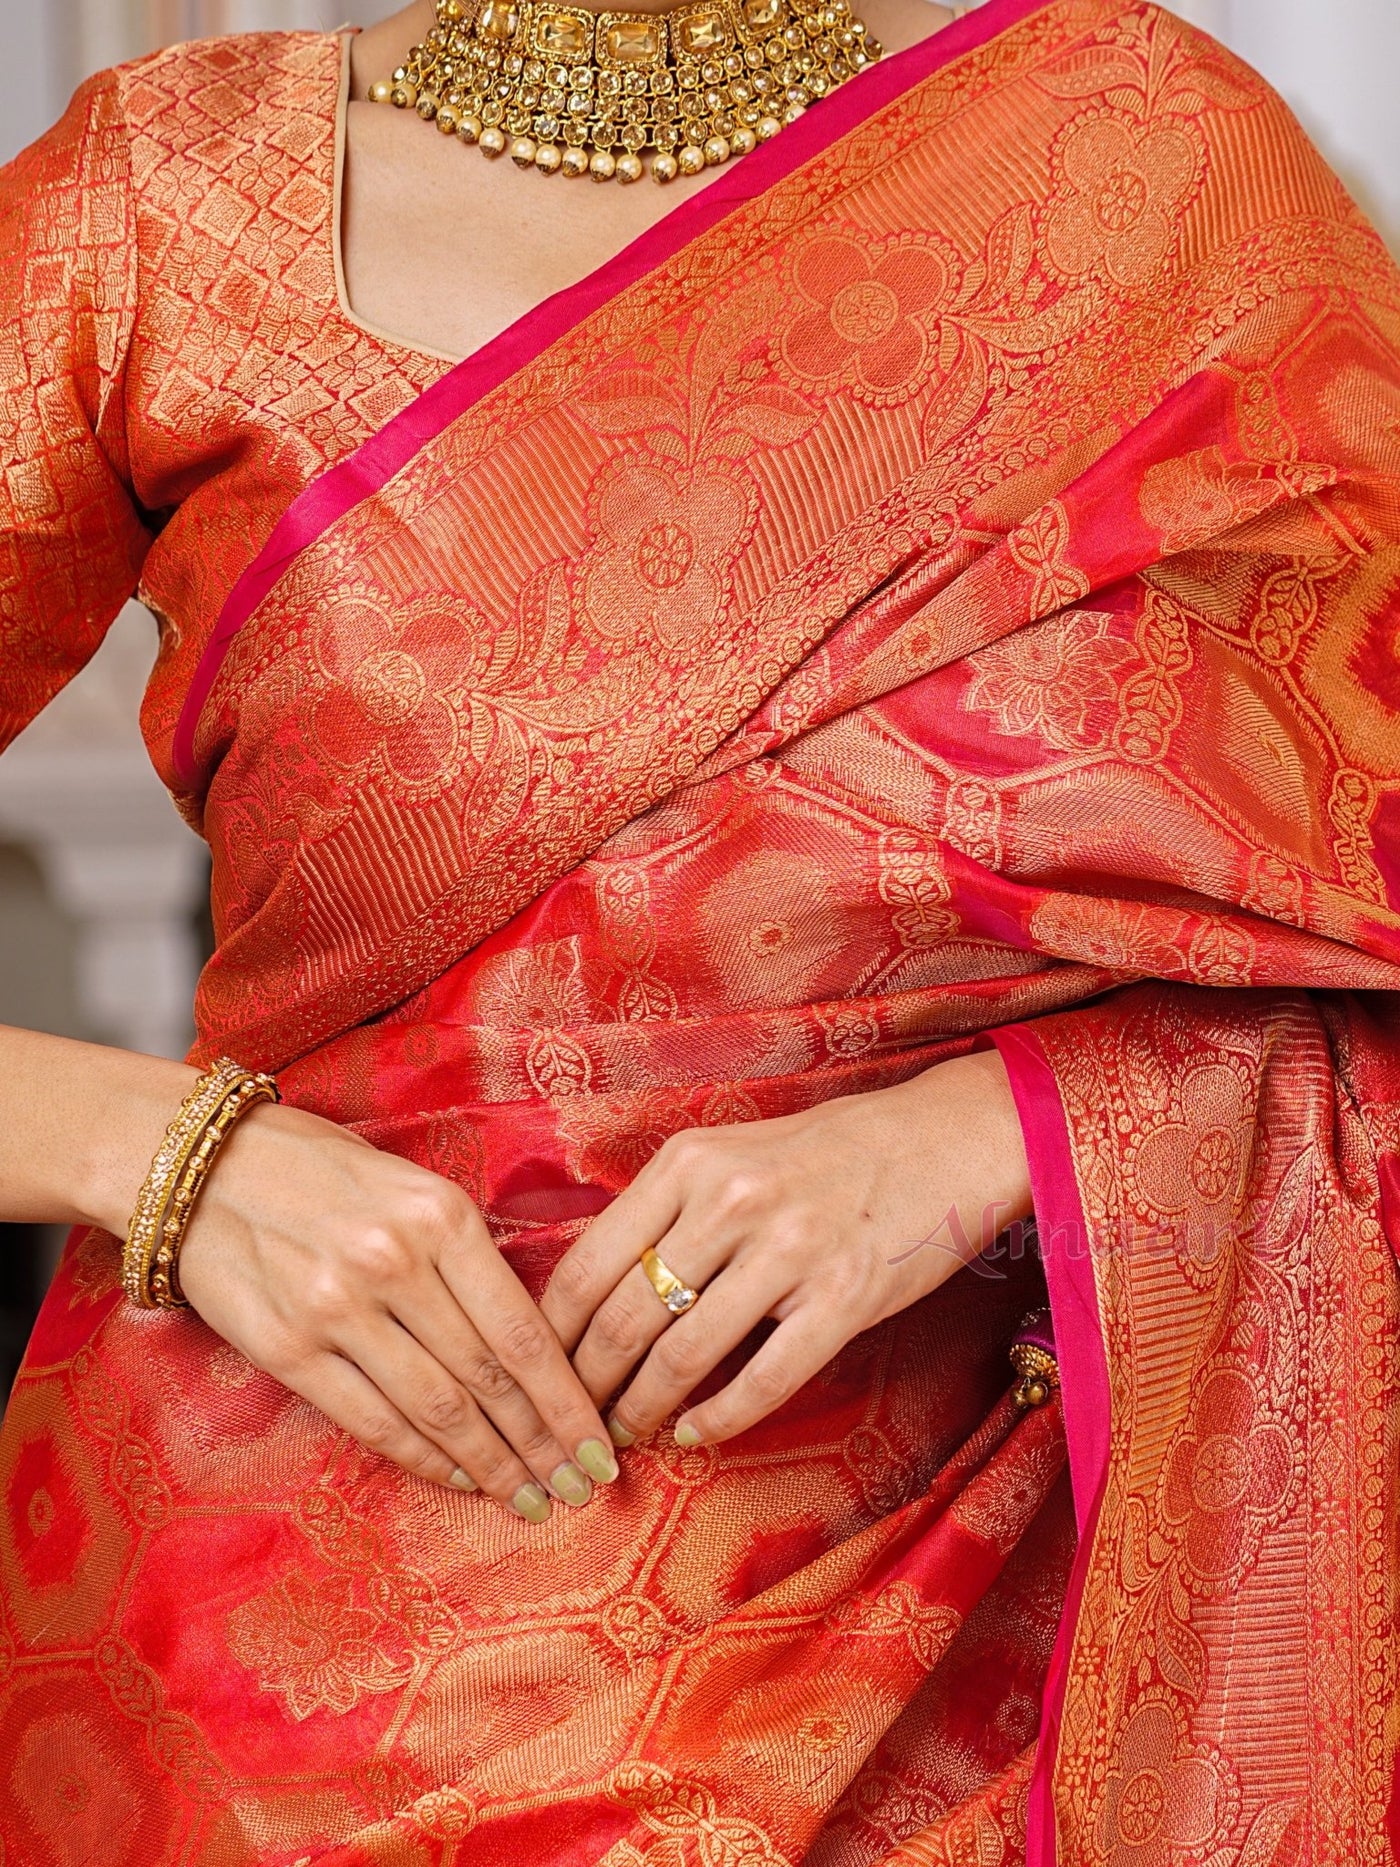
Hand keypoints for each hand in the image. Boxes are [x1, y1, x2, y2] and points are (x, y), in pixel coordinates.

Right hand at [178, 1102, 618, 1520]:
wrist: (206, 1166)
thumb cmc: (327, 1173)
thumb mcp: (415, 1186)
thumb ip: (469, 1254)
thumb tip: (535, 1340)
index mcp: (440, 1218)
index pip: (522, 1331)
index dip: (568, 1402)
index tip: (602, 1444)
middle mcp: (394, 1264)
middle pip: (490, 1380)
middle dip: (545, 1445)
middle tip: (584, 1488)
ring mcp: (337, 1310)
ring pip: (438, 1410)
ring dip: (495, 1466)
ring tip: (535, 1499)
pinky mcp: (287, 1349)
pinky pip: (372, 1421)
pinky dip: (425, 1458)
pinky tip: (463, 1479)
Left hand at [541, 1050, 1031, 1447]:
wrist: (943, 1139)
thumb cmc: (826, 1154)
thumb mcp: (729, 1155)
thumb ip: (664, 1210)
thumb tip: (588, 1292)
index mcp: (688, 1162)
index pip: (586, 1265)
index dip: (549, 1336)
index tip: (535, 1375)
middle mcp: (729, 1201)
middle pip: (622, 1318)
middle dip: (585, 1387)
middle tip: (571, 1426)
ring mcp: (789, 1250)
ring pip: (681, 1356)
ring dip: (641, 1410)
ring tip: (625, 1436)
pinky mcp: (843, 1298)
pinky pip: (762, 1380)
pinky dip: (718, 1420)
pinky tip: (695, 1435)